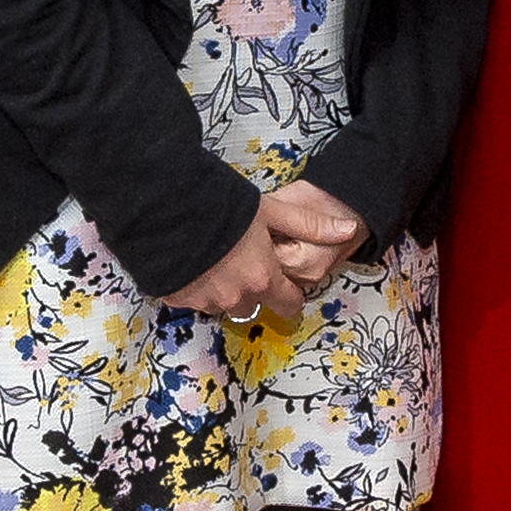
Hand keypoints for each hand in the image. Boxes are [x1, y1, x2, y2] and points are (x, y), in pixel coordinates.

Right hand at [169, 184, 354, 319]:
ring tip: (217, 257)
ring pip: (223, 304)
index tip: (283, 281)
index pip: (289, 305)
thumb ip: (309, 225)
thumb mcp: (271, 210)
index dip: (289, 293)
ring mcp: (203, 300)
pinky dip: (196, 286)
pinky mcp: (175, 298)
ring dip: (224, 289)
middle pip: (255, 306)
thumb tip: (348, 229)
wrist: (163, 204)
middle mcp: (235, 297)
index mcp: (262, 279)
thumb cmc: (220, 205)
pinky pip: (193, 300)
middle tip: (245, 259)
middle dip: (254, 289)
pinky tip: (193, 261)